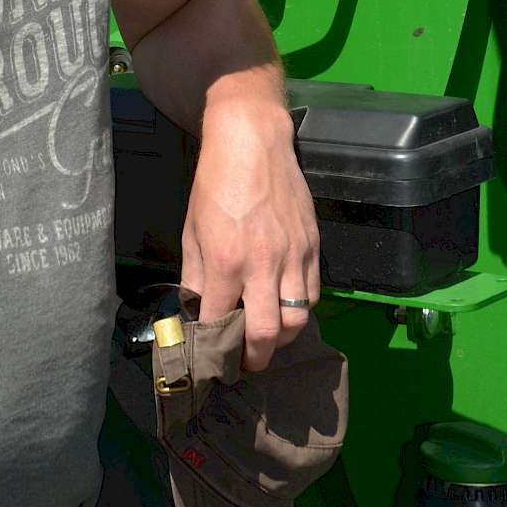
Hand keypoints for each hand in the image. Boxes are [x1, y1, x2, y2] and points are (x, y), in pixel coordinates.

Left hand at [180, 97, 319, 372]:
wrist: (252, 143)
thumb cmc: (214, 184)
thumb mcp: (192, 230)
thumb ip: (195, 274)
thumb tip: (196, 307)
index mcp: (225, 261)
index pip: (220, 320)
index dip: (213, 343)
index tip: (211, 355)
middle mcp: (263, 264)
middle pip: (267, 333)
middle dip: (255, 357)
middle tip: (247, 363)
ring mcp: (293, 256)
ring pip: (297, 319)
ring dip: (281, 338)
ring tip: (268, 340)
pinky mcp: (313, 246)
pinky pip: (314, 293)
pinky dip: (301, 309)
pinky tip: (286, 309)